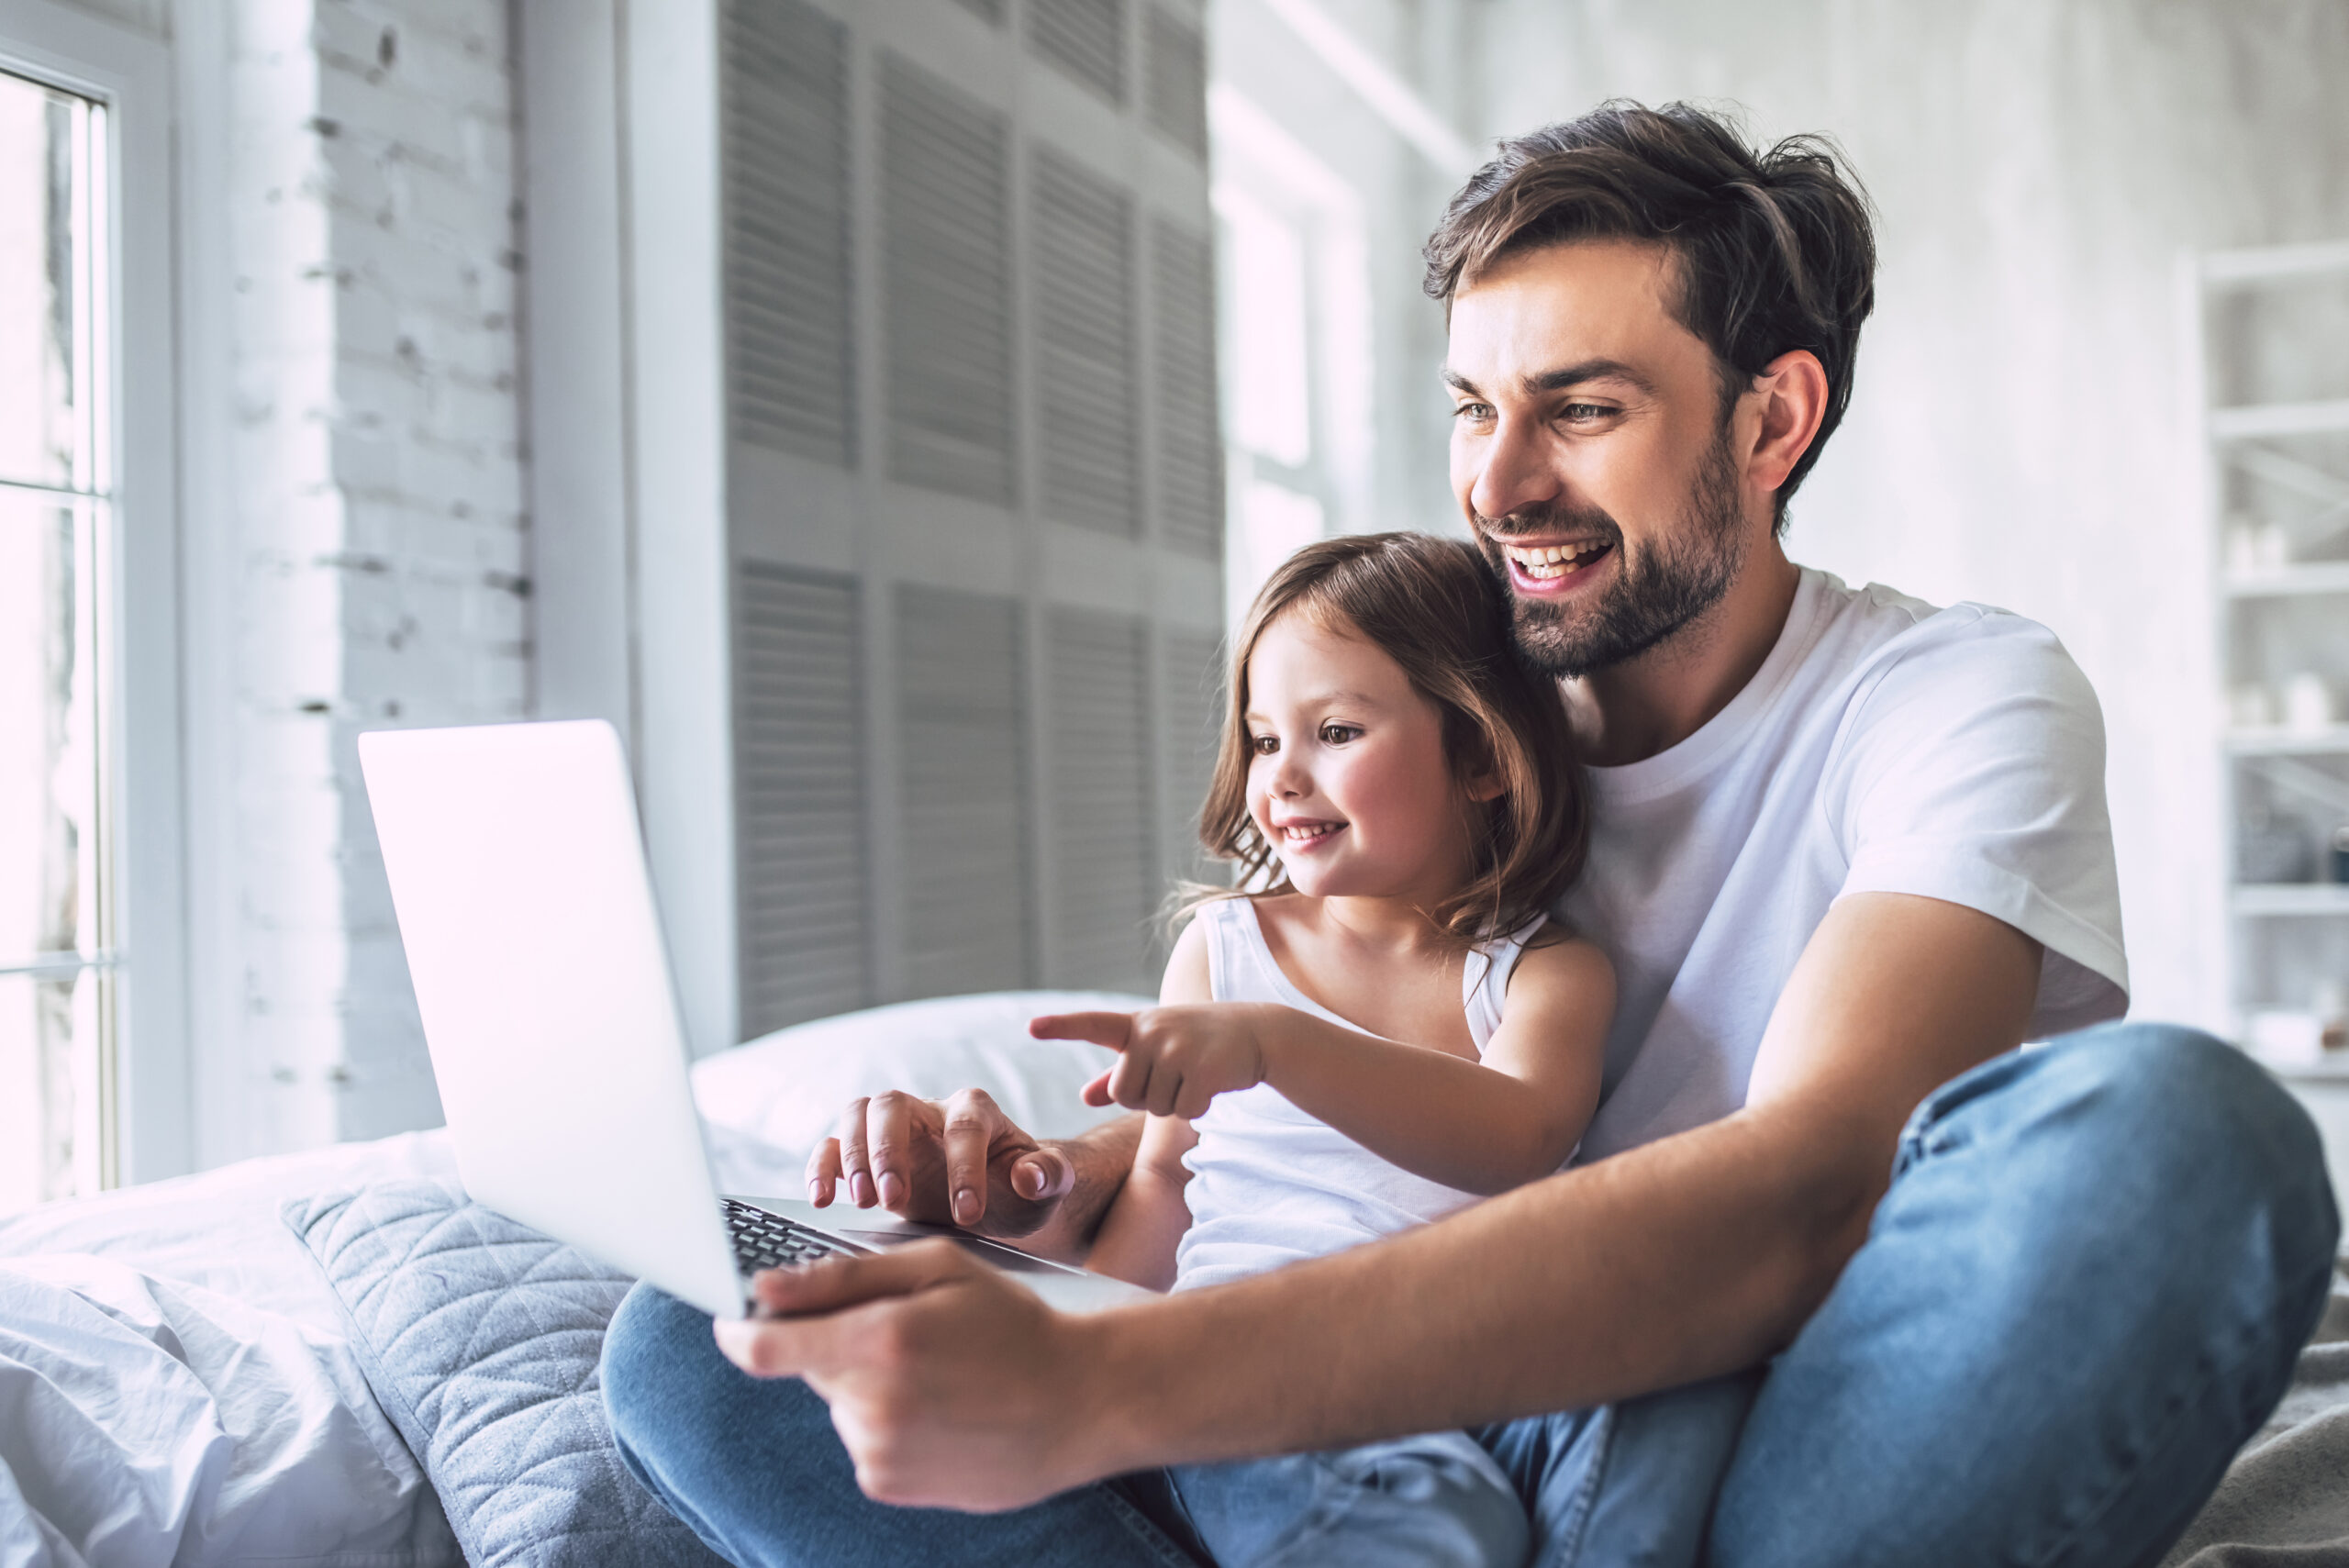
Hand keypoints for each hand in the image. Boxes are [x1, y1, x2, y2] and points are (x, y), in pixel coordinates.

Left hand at [715, 1244, 1128, 1510]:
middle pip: (810, 1367)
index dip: (737, 1329)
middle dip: (839, 1343)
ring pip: (839, 1404)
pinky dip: (886, 1420)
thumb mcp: (939, 1270)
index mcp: (880, 1340)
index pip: (762, 1348)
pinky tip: (940, 1409)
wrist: (1079, 1404)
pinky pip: (862, 1439)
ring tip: (938, 1375)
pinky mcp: (889, 1483)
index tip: (735, 1316)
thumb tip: (763, 1289)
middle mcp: (871, 1405)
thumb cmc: (1013, 1323)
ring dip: (867, 1384)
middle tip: (906, 1331)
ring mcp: (879, 1452)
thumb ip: (842, 1277)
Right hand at [805, 1089, 1073, 1236]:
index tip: (968, 1214)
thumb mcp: (1048, 1189)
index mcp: (977, 1111)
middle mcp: (929, 1111)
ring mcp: (894, 1130)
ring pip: (859, 1114)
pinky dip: (822, 1167)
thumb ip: (1050, 1177)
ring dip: (855, 1155)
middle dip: (889, 1150)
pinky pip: (832, 1146)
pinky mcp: (866, 1155)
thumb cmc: (1020, 1191)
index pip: (964, 1126)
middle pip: (894, 1103)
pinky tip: (824, 1200)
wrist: (995, 1204)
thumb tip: (1030, 1175)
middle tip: (892, 1199)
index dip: (964, 1167)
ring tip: (863, 1202)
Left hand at [1030, 1005, 1269, 1117]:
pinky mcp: (1203, 1068)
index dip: (1061, 1027)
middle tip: (1176, 1074)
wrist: (1258, 1033)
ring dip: (1176, 1103)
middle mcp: (1152, 1032)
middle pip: (1124, 1093)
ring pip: (1154, 1106)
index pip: (1093, 1024)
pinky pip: (1184, 1111)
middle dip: (1148, 1096)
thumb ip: (1119, 1075)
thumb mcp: (1158, 1050)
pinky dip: (1198, 1108)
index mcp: (1137, 1026)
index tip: (1031, 1027)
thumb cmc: (1201, 1042)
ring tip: (1196, 1074)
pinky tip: (1212, 1084)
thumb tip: (1084, 1098)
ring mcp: (1178, 1047)